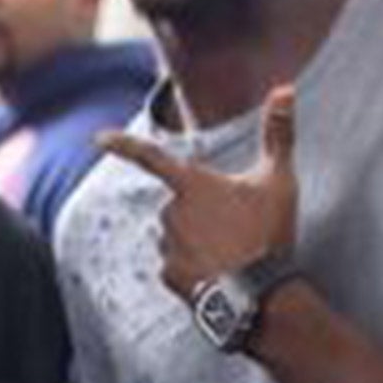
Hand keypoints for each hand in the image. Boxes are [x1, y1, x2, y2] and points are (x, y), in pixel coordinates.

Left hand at [97, 85, 297, 299]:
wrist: (260, 294)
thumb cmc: (268, 233)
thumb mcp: (279, 181)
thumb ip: (279, 134)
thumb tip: (284, 88)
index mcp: (192, 185)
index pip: (150, 157)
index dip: (123, 145)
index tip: (99, 138)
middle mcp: (171, 212)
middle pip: (181, 206)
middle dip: (202, 215)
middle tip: (238, 231)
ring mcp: (167, 245)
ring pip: (178, 237)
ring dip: (199, 242)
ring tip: (232, 256)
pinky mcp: (168, 275)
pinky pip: (178, 266)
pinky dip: (196, 270)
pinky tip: (219, 277)